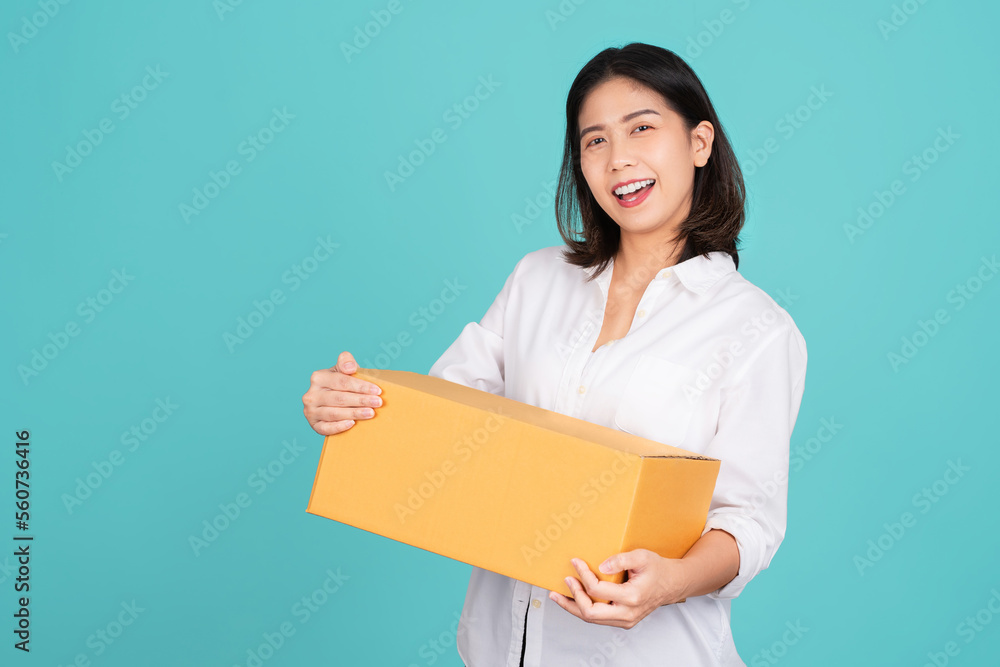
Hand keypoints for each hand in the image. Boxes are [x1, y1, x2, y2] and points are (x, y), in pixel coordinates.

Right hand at [302, 351, 382, 435]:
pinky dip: (339, 426)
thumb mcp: (343, 370)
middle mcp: (311, 395)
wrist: (331, 402)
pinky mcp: (314, 425)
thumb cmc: (340, 384)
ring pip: (334, 413)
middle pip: (339, 398)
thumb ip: (346, 362)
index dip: (361, 386)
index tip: (377, 390)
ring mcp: (311, 411)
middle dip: (361, 400)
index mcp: (318, 378)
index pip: (342, 381)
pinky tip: (352, 424)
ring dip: (354, 413)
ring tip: (371, 413)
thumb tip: (350, 367)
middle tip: (378, 402)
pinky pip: (326, 428)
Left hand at [548, 550, 687, 628]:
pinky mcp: (623, 621)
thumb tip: (601, 565)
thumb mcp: (642, 556)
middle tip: (564, 581)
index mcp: (632, 597)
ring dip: (573, 607)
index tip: (575, 562)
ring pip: (592, 620)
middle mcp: (628, 613)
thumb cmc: (658, 569)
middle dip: (573, 597)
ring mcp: (625, 620)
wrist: (672, 584)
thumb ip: (621, 559)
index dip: (583, 575)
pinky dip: (583, 610)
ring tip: (558, 596)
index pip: (598, 590)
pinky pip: (598, 619)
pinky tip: (574, 600)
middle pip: (590, 613)